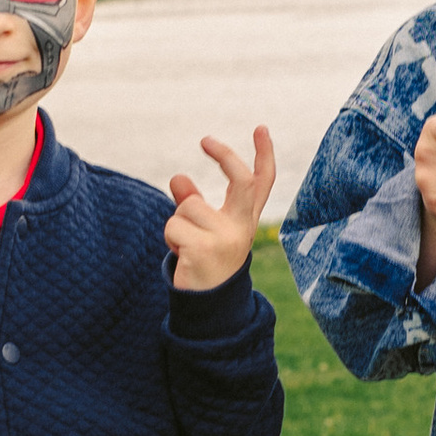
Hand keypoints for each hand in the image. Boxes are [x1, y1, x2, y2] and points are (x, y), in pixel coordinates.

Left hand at [165, 127, 276, 290]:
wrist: (206, 307)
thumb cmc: (203, 263)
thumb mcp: (202, 229)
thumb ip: (193, 202)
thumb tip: (178, 178)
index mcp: (244, 220)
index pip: (261, 183)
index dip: (264, 155)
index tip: (261, 128)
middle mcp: (242, 228)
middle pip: (241, 181)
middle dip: (226, 156)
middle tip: (206, 140)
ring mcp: (226, 239)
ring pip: (188, 206)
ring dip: (177, 224)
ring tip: (186, 246)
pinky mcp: (206, 250)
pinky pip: (174, 226)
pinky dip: (171, 238)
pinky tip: (182, 256)